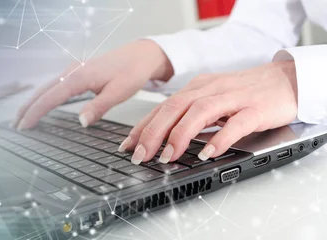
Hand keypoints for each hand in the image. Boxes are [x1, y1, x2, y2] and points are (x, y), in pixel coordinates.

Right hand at [13, 40, 173, 128]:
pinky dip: (43, 96)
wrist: (141, 54)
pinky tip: (41, 104)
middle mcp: (72, 72)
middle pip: (41, 92)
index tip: (24, 126)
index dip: (34, 113)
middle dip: (26, 108)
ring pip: (46, 88)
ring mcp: (73, 71)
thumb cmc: (132, 71)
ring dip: (32, 102)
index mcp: (79, 77)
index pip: (50, 98)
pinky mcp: (77, 72)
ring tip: (22, 118)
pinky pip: (54, 86)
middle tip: (15, 126)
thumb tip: (81, 122)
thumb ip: (98, 107)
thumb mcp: (119, 92)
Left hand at [119, 61, 297, 164]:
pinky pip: (236, 124)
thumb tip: (161, 139)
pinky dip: (220, 138)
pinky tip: (208, 153)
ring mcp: (233, 98)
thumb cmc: (246, 94)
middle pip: (174, 107)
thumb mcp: (211, 101)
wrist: (287, 80)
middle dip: (153, 132)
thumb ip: (188, 116)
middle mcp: (210, 89)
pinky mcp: (256, 109)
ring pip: (199, 112)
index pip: (163, 107)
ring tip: (168, 156)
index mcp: (197, 88)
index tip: (127, 146)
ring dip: (180, 135)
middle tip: (140, 155)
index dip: (143, 127)